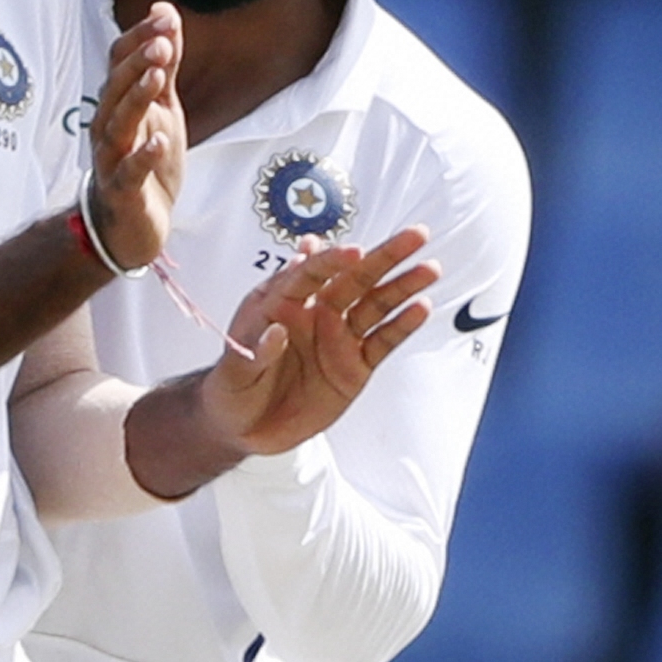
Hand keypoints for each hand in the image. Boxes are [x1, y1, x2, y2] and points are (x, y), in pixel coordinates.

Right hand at [87, 2, 184, 268]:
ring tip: (157, 78)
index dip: (140, 39)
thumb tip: (165, 13)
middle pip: (115, 88)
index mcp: (116, 103)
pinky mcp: (122, 191)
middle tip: (162, 43)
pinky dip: (142, 157)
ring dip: (136, 100)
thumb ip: (164, 64)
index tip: (165, 19)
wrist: (133, 225)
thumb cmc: (144, 159)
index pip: (118, 61)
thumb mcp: (163, 108)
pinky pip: (128, 172)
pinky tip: (158, 142)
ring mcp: (111, 159)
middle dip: (137, 64)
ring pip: (117, 125)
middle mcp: (107, 126)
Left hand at [204, 227, 439, 456]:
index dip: (331, 261)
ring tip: (430, 269)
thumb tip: (276, 331)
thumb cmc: (231, 389)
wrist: (244, 426)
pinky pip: (382, 341)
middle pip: (354, 277)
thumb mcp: (233, 372)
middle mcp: (315, 312)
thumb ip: (254, 351)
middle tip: (416, 234)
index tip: (355, 252)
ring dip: (403, 286)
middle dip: (384, 256)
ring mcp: (337, 337)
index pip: (309, 273)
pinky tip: (421, 308)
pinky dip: (402, 326)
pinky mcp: (354, 366)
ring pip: (376, 305)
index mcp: (280, 302)